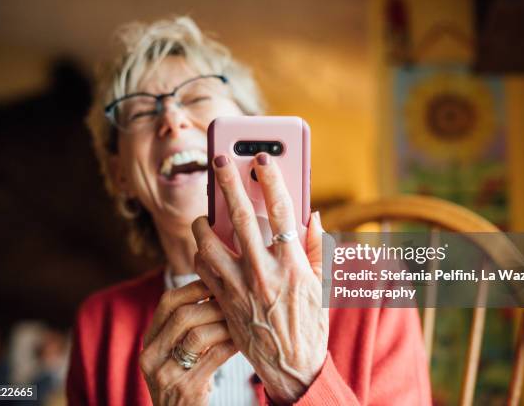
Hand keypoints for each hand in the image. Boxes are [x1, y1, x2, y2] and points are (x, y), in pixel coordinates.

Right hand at [139, 280, 236, 404]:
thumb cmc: (186, 383)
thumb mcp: (176, 354)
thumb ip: (186, 328)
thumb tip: (216, 288)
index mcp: (149, 342)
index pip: (168, 302)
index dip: (194, 288)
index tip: (217, 283)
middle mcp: (150, 357)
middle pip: (182, 316)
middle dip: (213, 306)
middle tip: (235, 303)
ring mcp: (165, 374)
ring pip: (198, 336)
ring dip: (224, 325)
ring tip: (241, 322)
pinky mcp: (185, 389)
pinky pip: (213, 357)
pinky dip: (231, 345)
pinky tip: (242, 343)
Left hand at [192, 152, 327, 403]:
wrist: (291, 367)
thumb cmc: (309, 323)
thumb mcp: (322, 284)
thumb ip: (315, 246)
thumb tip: (312, 214)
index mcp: (293, 265)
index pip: (283, 212)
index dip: (272, 179)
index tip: (263, 157)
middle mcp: (264, 273)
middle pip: (242, 217)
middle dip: (229, 182)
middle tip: (220, 158)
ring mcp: (239, 287)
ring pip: (209, 242)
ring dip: (205, 220)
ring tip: (208, 212)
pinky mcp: (222, 300)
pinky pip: (202, 266)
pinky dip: (201, 250)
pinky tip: (207, 244)